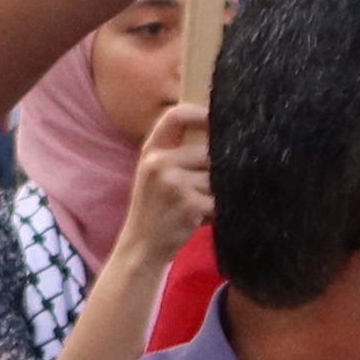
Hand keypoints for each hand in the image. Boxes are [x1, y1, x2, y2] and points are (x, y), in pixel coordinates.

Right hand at [118, 104, 213, 257]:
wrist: (141, 246)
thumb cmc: (153, 209)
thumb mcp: (153, 174)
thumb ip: (175, 153)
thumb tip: (217, 134)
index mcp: (150, 152)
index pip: (175, 116)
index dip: (199, 112)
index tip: (214, 118)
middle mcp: (159, 163)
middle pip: (207, 152)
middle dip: (212, 170)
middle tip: (202, 189)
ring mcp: (174, 184)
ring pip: (215, 177)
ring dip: (215, 192)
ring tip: (198, 205)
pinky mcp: (189, 204)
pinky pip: (218, 199)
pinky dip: (216, 209)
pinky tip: (201, 217)